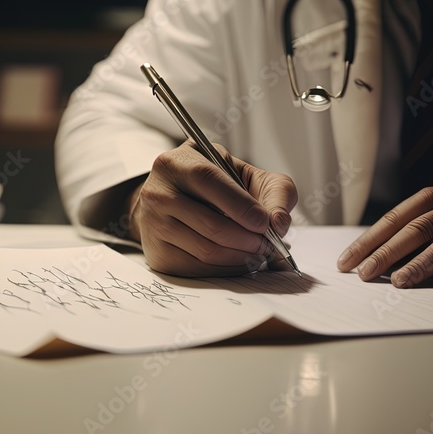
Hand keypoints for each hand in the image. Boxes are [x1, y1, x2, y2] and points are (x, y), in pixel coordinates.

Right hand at [128, 140, 297, 276]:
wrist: (174, 200)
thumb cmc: (215, 185)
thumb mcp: (244, 174)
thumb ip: (273, 191)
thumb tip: (279, 222)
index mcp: (178, 163)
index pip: (209, 181)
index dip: (241, 206)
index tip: (266, 224)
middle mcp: (158, 192)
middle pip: (211, 225)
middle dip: (248, 239)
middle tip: (268, 245)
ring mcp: (153, 225)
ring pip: (206, 251)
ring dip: (241, 257)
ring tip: (258, 253)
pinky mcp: (157, 254)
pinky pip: (198, 270)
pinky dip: (226, 270)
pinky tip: (239, 261)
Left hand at [337, 182, 432, 287]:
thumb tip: (395, 265)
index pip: (396, 218)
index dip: (369, 238)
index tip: (346, 259)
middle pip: (405, 225)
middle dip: (375, 248)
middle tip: (354, 270)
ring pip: (423, 232)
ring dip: (396, 257)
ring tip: (376, 276)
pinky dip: (426, 263)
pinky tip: (407, 277)